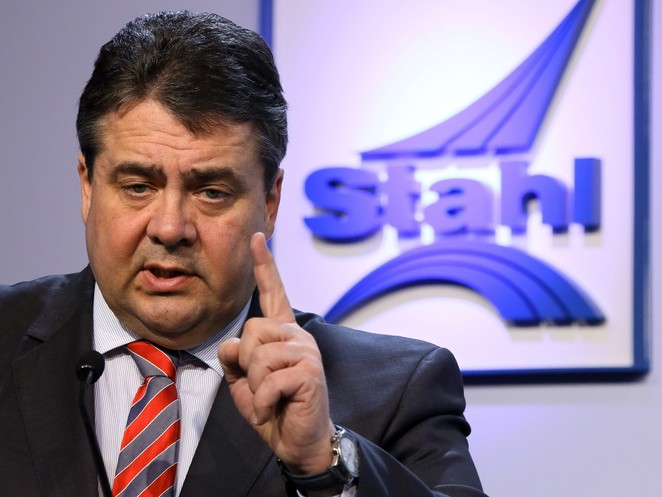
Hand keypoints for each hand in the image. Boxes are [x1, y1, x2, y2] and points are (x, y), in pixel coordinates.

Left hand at [218, 232, 335, 474]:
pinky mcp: (310, 372)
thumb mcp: (244, 381)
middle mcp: (297, 336)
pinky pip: (269, 380)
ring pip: (257, 355)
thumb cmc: (273, 409)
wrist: (298, 442)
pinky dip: (262, 402)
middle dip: (245, 364)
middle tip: (260, 387)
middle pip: (251, 330)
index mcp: (282, 334)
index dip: (264, 266)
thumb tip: (234, 345)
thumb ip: (235, 357)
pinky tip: (273, 410)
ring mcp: (306, 352)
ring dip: (254, 387)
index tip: (257, 238)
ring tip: (269, 400)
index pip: (273, 294)